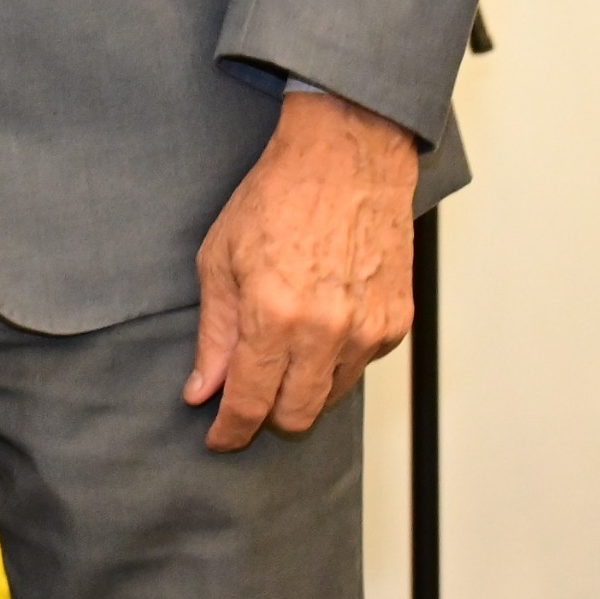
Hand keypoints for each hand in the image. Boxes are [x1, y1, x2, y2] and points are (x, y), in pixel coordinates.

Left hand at [185, 88, 420, 448]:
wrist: (345, 160)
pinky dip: (335, 362)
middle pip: (296, 416)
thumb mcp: (219, 260)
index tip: (218, 439)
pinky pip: (360, 368)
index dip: (230, 431)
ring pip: (331, 397)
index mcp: (274, 316)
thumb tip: (202, 390)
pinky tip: (319, 327)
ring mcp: (368, 330)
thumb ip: (214, 335)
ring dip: (302, 390)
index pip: (250, 403)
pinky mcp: (397, 324)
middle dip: (266, 418)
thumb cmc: (277, 198)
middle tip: (245, 396)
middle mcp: (327, 332)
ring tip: (282, 350)